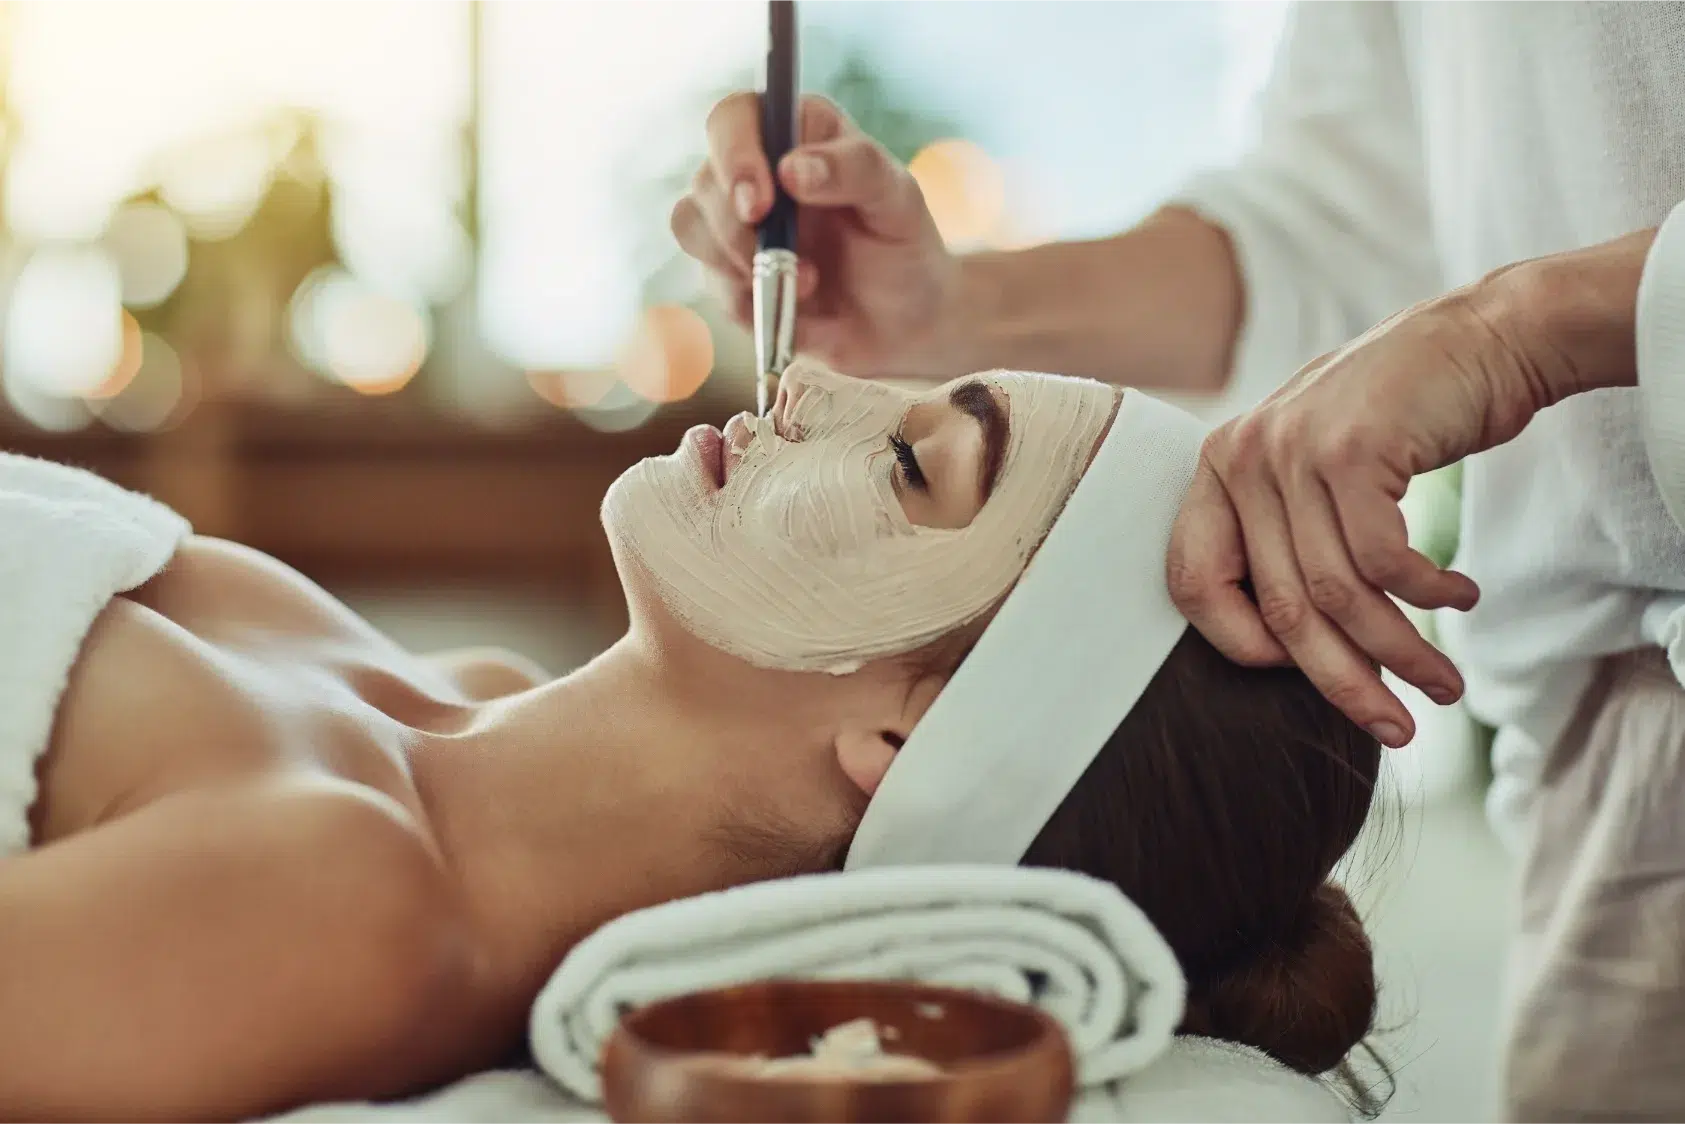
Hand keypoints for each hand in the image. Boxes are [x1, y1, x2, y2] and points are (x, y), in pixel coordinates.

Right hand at [670, 93, 957, 377]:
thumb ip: (854, 170)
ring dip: (736, 263)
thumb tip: (792, 169)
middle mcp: (755, 169)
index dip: (734, 155)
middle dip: (733, 226)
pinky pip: (712, 283)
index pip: (735, 118)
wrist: (904, 319)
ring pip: (690, 225)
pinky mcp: (729, 272)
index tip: (761, 203)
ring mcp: (735, 221)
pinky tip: (795, 307)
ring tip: (807, 285)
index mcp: (794, 131)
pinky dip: (748, 301)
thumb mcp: (898, 200)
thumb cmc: (903, 244)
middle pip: (705, 178)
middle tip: (775, 258)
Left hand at [1164, 275, 1577, 745]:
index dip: (1242, 645)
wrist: (1483, 335)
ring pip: (1335, 592)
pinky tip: (1459, 597)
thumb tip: (1289, 651)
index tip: (1304, 676)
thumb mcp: (1318, 470)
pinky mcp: (1353, 450)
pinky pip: (1383, 561)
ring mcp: (1292, 449)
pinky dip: (1425, 595)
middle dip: (1342, 680)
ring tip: (1444, 683)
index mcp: (1217, 468)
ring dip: (1398, 651)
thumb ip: (1289, 537)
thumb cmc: (1401, 420)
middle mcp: (1240, 456)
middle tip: (1395, 727)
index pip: (1193, 583)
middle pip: (1278, 605)